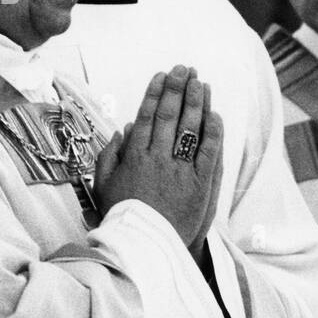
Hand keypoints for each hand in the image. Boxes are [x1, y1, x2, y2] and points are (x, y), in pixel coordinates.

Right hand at [93, 66, 223, 258]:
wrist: (144, 248)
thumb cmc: (123, 218)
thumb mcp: (103, 186)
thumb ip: (109, 156)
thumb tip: (123, 130)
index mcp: (134, 157)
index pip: (147, 116)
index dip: (156, 93)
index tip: (161, 76)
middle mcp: (157, 159)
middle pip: (170, 116)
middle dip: (177, 89)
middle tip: (184, 69)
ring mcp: (180, 171)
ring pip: (190, 128)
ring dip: (196, 102)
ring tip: (200, 82)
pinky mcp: (200, 185)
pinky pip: (209, 152)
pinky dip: (212, 132)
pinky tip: (214, 115)